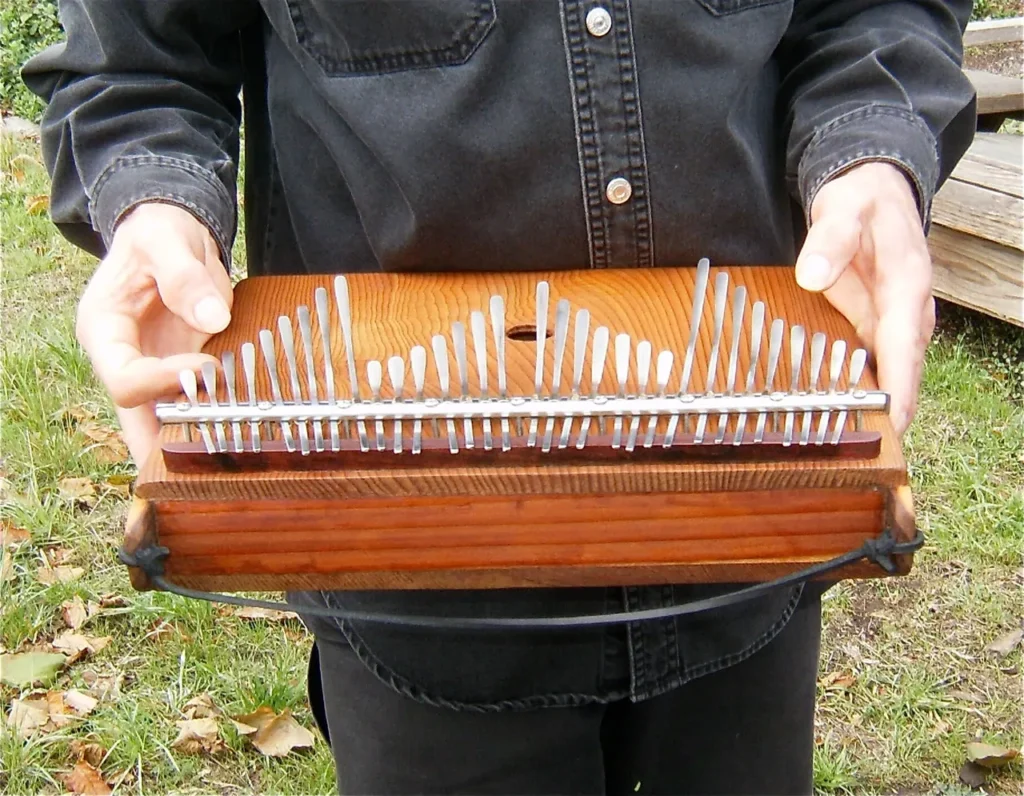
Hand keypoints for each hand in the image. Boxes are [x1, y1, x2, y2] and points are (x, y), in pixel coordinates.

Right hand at [76, 202, 233, 465]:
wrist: (172, 234)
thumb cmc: (159, 233)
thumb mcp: (166, 241)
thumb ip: (185, 277)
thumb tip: (213, 317)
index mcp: (104, 331)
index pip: (123, 380)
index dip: (161, 382)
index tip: (205, 368)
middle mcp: (124, 359)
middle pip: (138, 419)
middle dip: (170, 443)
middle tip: (209, 458)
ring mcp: (154, 369)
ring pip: (166, 421)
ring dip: (195, 438)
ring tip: (232, 454)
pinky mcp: (183, 371)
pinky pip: (194, 405)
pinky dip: (215, 420)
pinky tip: (242, 436)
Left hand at [795, 161, 934, 436]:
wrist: (874, 192)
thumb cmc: (862, 201)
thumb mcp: (843, 208)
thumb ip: (829, 241)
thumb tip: (812, 277)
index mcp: (906, 287)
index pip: (904, 347)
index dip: (899, 389)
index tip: (892, 424)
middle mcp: (907, 312)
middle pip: (903, 372)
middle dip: (889, 413)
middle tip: (863, 451)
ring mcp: (894, 321)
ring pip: (890, 373)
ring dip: (875, 408)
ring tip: (849, 446)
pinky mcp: (878, 325)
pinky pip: (874, 363)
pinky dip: (861, 389)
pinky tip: (838, 415)